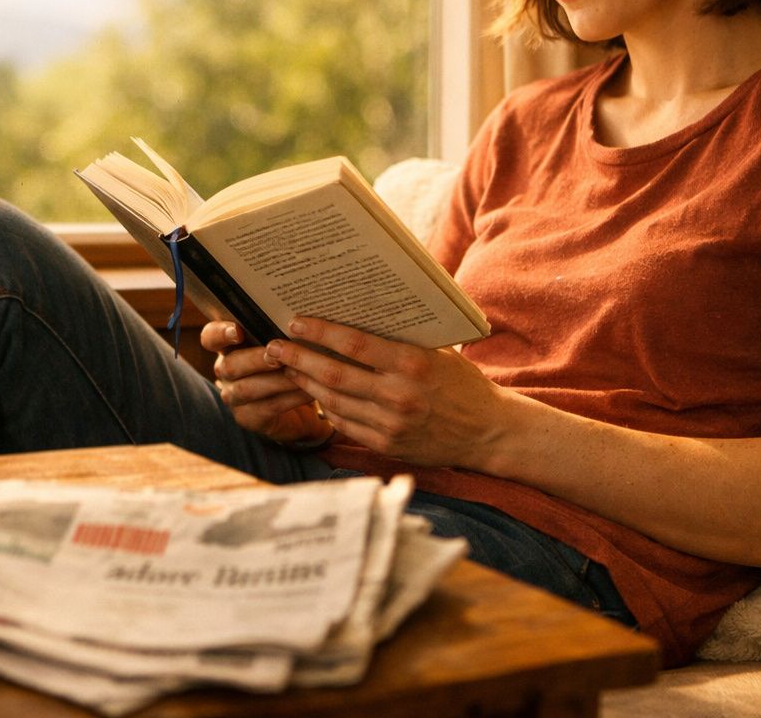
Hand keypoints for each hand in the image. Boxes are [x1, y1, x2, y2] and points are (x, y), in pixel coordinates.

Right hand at [201, 321, 332, 446]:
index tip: (238, 331)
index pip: (210, 337)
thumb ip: (281, 330)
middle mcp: (226, 371)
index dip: (220, 333)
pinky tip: (308, 391)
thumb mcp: (284, 344)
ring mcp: (234, 397)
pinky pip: (267, 408)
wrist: (302, 406)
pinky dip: (289, 398)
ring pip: (247, 388)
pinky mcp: (249, 418)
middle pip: (230, 365)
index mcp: (229, 347)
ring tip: (299, 372)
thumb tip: (298, 312)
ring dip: (275, 380)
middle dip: (255, 359)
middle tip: (277, 354)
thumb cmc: (291, 363)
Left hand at [266, 316, 513, 468]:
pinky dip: (326, 407)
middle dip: (297, 359)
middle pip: (333, 374)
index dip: (319, 332)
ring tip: (286, 368)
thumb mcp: (438, 351)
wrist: (488, 431)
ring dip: (305, 383)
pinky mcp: (386, 445)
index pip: (354, 344)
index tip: (295, 321)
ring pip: (333, 401)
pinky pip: (345, 423)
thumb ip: (400, 339)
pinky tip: (315, 394)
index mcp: (412, 363)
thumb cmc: (462, 383)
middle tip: (273, 347)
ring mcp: (390, 424)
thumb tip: (358, 316)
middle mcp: (399, 395)